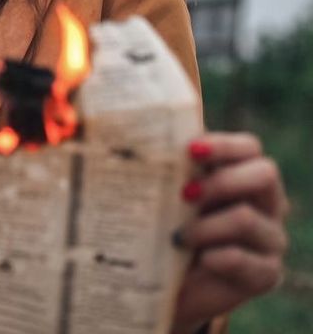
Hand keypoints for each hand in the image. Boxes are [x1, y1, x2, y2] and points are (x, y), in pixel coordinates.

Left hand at [170, 132, 288, 333]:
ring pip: (247, 218)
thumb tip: (151, 142)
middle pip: (264, 175)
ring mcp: (271, 238)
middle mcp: (267, 202)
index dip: (223, 145)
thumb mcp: (171, 190)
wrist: (172, 280)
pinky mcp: (266, 273)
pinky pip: (243, 259)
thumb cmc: (171, 222)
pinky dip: (217, 257)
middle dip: (222, 181)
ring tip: (178, 236)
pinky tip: (201, 259)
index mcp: (246, 172)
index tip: (190, 150)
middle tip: (185, 194)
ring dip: (206, 226)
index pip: (249, 147)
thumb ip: (173, 167)